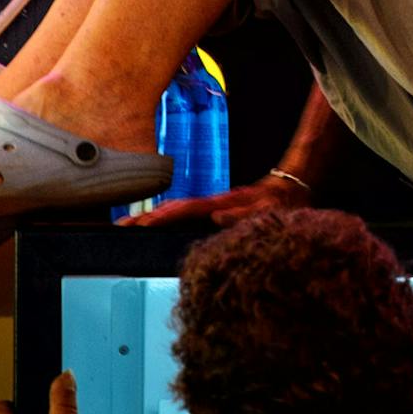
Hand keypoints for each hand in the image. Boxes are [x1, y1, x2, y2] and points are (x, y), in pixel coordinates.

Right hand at [117, 169, 312, 227]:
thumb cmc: (283, 202)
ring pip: (176, 208)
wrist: (292, 187)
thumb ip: (244, 214)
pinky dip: (166, 216)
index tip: (143, 223)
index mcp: (223, 203)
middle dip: (147, 216)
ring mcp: (213, 204)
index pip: (186, 209)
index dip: (164, 216)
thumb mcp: (269, 211)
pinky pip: (185, 212)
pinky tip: (155, 221)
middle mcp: (214, 203)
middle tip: (120, 226)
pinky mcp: (215, 208)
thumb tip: (217, 217)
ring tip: (127, 224)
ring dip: (152, 215)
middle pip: (173, 207)